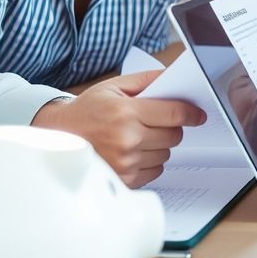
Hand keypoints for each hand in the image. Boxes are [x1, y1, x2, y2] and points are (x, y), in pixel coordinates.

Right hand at [31, 70, 206, 186]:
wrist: (58, 137)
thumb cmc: (87, 110)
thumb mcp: (114, 87)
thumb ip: (147, 80)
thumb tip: (175, 77)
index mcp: (126, 112)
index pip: (175, 114)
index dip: (191, 113)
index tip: (198, 114)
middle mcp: (127, 139)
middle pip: (174, 135)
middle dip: (171, 127)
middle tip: (155, 122)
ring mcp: (126, 162)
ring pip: (166, 154)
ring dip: (159, 145)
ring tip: (137, 136)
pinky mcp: (124, 179)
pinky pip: (156, 171)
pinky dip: (150, 162)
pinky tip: (132, 151)